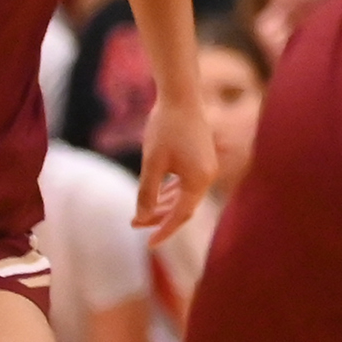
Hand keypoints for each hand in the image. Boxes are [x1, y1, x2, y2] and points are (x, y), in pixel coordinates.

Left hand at [133, 95, 214, 240]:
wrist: (181, 96)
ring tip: (142, 214)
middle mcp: (207, 176)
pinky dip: (172, 192)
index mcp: (199, 181)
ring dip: (164, 205)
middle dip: (159, 218)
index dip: (164, 231)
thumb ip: (147, 192)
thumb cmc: (166, 127)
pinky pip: (186, 183)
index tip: (149, 244)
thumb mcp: (152, 162)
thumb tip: (142, 218)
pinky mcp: (201, 159)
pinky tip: (158, 196)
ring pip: (184, 196)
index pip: (181, 215)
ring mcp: (206, 167)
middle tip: (135, 224)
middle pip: (183, 207)